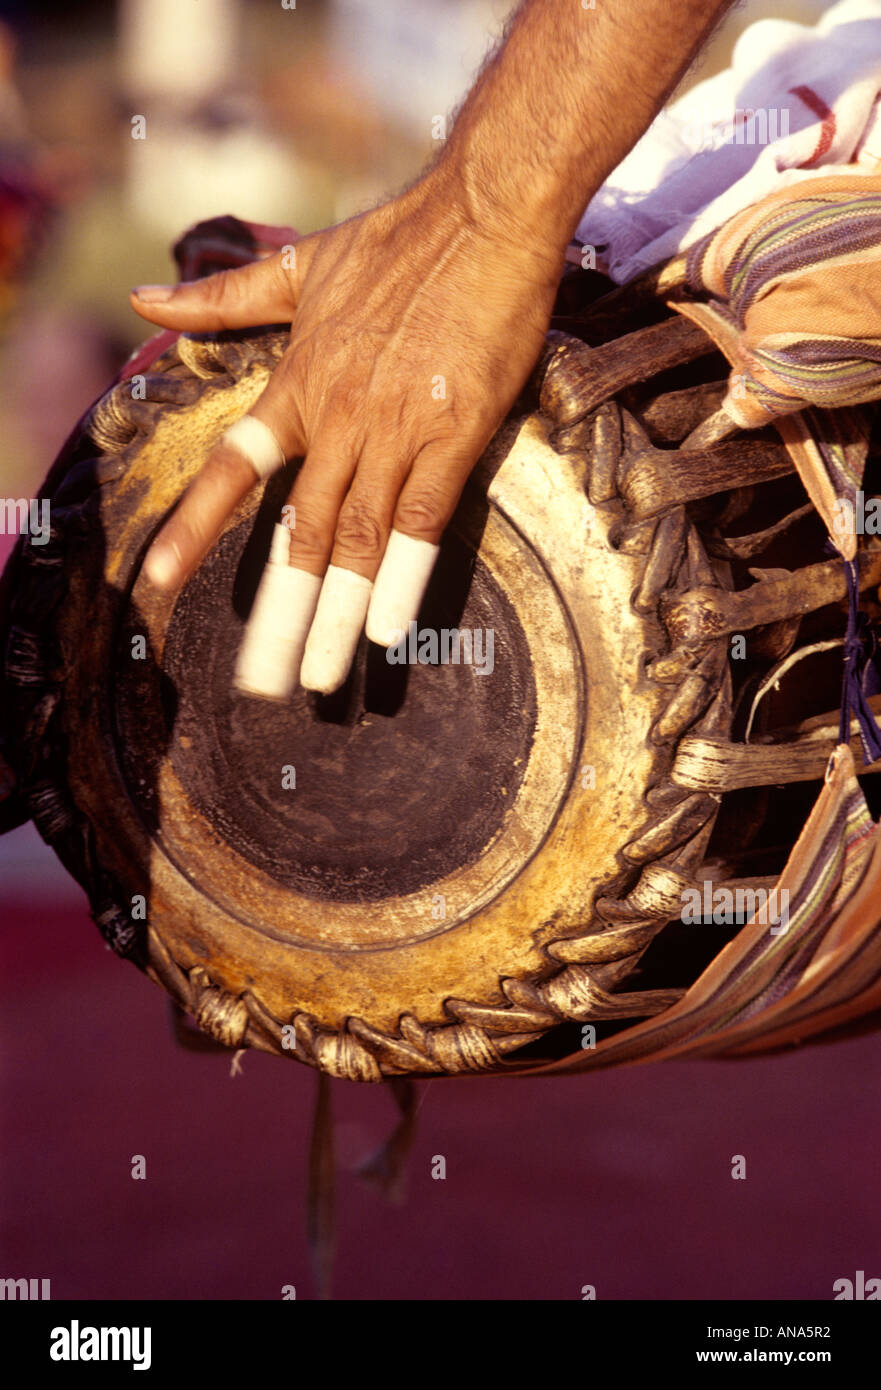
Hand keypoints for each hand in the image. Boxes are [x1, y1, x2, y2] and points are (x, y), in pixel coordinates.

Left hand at [130, 168, 563, 694]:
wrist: (484, 213)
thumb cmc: (399, 239)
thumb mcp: (301, 266)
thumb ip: (223, 297)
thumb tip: (144, 297)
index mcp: (299, 383)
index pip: (234, 467)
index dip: (194, 528)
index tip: (155, 581)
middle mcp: (339, 417)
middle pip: (300, 531)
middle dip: (280, 614)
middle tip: (263, 681)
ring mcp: (396, 430)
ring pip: (355, 539)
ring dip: (336, 615)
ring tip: (325, 678)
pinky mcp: (454, 434)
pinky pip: (422, 519)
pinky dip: (402, 575)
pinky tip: (387, 630)